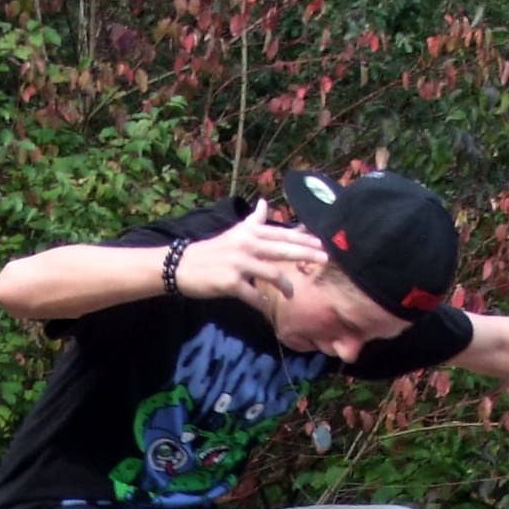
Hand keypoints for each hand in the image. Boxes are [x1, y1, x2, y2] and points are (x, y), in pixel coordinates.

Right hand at [174, 201, 322, 302]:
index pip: (282, 235)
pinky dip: (260, 302)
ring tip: (291, 294)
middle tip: (325, 259)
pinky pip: (253, 295)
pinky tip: (265, 305)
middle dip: (306, 254)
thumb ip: (254, 221)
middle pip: (282, 250)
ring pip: (272, 275)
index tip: (321, 243)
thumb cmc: (213, 250)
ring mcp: (239, 265)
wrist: (183, 265)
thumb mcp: (235, 232)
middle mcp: (246, 245)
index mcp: (249, 233)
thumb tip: (266, 203)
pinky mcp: (230, 283)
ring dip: (285, 286)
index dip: (303, 239)